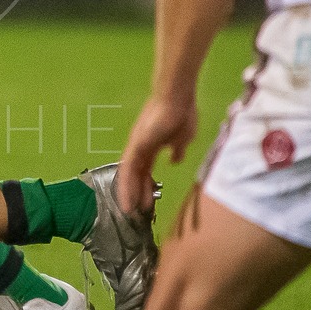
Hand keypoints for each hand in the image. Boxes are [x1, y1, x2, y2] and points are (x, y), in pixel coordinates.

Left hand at [118, 92, 194, 216]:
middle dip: (137, 193)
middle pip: (135, 174)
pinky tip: (129, 199)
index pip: (146, 170)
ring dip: (129, 193)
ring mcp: (137, 146)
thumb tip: (175, 160)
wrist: (178, 97)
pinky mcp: (136, 145)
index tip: (149, 202)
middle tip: (137, 212)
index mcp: (152, 146)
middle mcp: (140, 147)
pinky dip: (127, 185)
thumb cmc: (182, 114)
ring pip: (129, 174)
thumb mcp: (183, 138)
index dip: (146, 185)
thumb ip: (177, 151)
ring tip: (130, 211)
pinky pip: (128, 169)